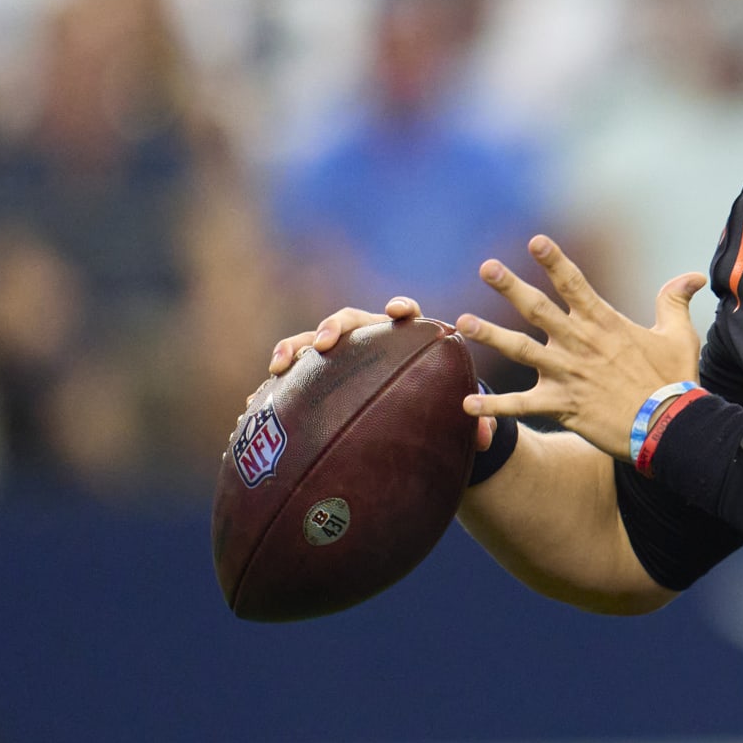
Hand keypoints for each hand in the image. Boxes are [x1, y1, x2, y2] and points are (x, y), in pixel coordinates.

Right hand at [260, 297, 495, 449]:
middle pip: (347, 321)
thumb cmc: (436, 415)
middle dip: (334, 327)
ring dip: (294, 348)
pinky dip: (275, 384)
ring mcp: (337, 359)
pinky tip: (254, 404)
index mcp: (403, 342)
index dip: (400, 309)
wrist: (410, 428)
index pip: (403, 315)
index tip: (399, 311)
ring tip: (277, 367)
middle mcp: (367, 342)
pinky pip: (292, 377)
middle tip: (325, 344)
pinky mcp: (315, 380)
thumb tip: (488, 433)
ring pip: (310, 343)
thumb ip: (476, 423)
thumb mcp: (457, 422)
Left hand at [458, 234, 706, 461]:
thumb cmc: (674, 380)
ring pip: (520, 351)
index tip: (534, 240)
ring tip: (462, 322)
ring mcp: (567, 374)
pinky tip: (466, 405)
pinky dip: (493, 407)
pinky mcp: (562, 406)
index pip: (575, 283)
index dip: (554, 260)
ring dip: (490, 336)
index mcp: (604, 323)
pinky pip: (521, 406)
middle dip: (510, 286)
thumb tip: (692, 275)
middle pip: (538, 309)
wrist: (670, 426)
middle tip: (486, 267)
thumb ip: (675, 300)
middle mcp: (580, 343)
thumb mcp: (679, 335)